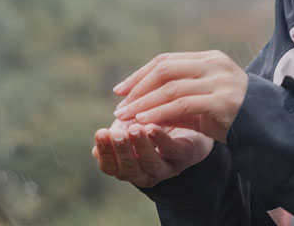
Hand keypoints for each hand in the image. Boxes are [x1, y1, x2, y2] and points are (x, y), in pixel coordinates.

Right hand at [92, 119, 212, 187]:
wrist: (192, 121)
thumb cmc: (156, 124)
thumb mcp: (133, 123)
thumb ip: (119, 127)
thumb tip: (104, 133)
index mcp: (128, 166)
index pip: (110, 166)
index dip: (104, 152)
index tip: (101, 132)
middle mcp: (146, 173)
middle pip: (128, 169)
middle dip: (121, 151)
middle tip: (116, 133)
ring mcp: (166, 167)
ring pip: (150, 163)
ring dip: (140, 146)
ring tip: (134, 128)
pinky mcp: (185, 156)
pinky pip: (171, 150)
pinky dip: (160, 139)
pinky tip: (152, 126)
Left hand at [112, 50, 249, 143]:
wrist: (263, 124)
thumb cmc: (230, 113)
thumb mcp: (201, 99)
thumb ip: (175, 97)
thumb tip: (137, 105)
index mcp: (209, 58)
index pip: (166, 60)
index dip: (140, 74)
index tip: (120, 90)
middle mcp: (214, 64)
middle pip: (165, 69)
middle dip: (138, 88)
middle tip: (119, 106)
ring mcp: (219, 81)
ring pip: (171, 88)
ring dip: (144, 103)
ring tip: (126, 116)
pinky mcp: (221, 100)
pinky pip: (182, 105)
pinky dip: (159, 113)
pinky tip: (145, 122)